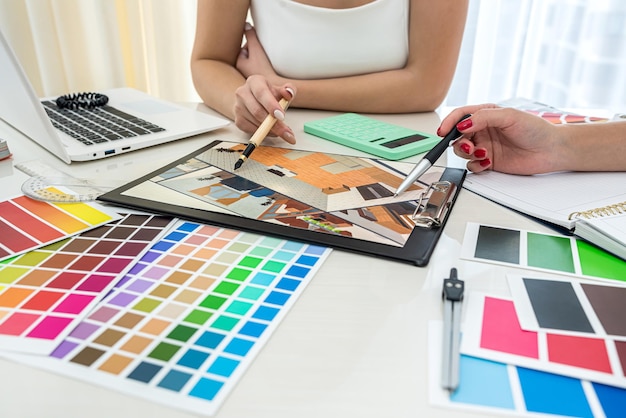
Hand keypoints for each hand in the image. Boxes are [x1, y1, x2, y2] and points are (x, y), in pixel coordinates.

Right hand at [233, 75, 295, 143]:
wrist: (254, 100)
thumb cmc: (269, 96)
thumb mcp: (281, 90)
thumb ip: (289, 90)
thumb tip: (289, 93)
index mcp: (254, 81)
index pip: (261, 93)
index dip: (271, 105)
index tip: (281, 116)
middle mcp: (243, 92)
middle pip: (257, 111)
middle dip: (273, 123)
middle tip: (286, 131)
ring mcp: (238, 107)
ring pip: (255, 122)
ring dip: (271, 130)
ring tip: (282, 131)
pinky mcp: (238, 120)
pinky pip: (252, 130)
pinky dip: (264, 133)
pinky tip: (271, 130)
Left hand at [236, 24, 278, 81]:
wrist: (274, 88)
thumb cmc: (264, 69)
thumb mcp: (257, 49)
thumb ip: (251, 36)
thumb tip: (246, 24)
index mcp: (238, 63)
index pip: (246, 47)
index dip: (255, 45)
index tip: (262, 50)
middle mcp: (242, 71)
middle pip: (251, 55)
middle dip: (258, 52)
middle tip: (265, 57)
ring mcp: (249, 77)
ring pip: (256, 62)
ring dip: (262, 60)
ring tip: (268, 64)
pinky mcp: (258, 82)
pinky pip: (260, 70)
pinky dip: (264, 69)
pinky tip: (270, 71)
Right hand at [438, 104, 563, 174]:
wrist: (550, 150)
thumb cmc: (535, 129)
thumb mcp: (509, 116)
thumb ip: (483, 117)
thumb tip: (463, 124)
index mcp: (486, 114)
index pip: (461, 116)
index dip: (449, 122)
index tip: (443, 131)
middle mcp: (483, 130)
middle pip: (458, 135)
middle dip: (459, 141)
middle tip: (468, 146)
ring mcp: (485, 146)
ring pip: (462, 151)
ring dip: (467, 153)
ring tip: (482, 154)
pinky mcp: (488, 162)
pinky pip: (472, 165)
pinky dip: (476, 165)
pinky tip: (487, 162)